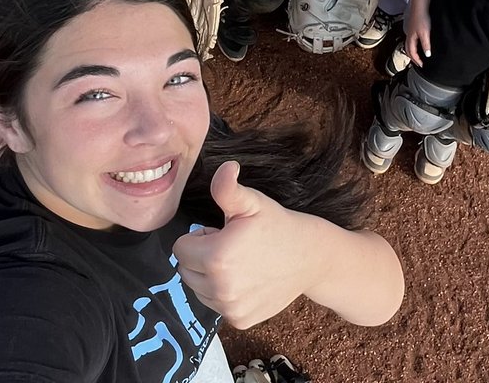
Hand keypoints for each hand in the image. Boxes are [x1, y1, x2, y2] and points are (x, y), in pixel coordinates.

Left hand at [172, 161, 306, 328]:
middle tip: (230, 246)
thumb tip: (226, 167)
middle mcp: (220, 289)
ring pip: (199, 289)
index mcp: (216, 258)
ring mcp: (230, 308)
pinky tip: (246, 279)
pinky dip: (224, 293)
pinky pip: (216, 305)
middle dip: (201, 257)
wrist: (308, 257)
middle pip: (186, 271)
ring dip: (210, 276)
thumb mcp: (251, 202)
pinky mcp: (240, 321)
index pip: (181, 248)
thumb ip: (228, 188)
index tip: (220, 232)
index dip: (199, 237)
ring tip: (238, 262)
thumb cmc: (276, 225)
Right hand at [404, 3, 430, 66]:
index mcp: (410, 39)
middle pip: (408, 50)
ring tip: (417, 56)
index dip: (416, 60)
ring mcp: (409, 32)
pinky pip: (410, 40)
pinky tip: (417, 44)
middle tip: (418, 63)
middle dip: (412, 58)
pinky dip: (413, 46)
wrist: (419, 7)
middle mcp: (408, 36)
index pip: (411, 53)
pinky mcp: (411, 28)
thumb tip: (427, 55)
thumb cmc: (421, 19)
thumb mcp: (425, 33)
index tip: (421, 65)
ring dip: (412, 52)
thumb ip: (426, 44)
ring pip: (408, 45)